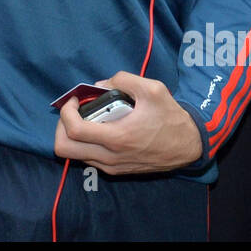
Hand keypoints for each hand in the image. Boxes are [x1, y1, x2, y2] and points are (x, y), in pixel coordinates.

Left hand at [54, 72, 201, 172]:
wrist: (189, 145)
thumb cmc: (171, 117)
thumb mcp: (152, 89)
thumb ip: (123, 80)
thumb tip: (99, 85)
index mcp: (116, 138)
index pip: (73, 130)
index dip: (66, 111)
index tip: (76, 99)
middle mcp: (110, 157)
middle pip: (63, 149)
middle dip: (61, 126)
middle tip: (75, 111)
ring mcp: (112, 167)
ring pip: (74, 155)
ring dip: (73, 135)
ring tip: (88, 118)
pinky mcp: (117, 171)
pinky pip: (89, 159)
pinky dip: (86, 143)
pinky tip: (100, 128)